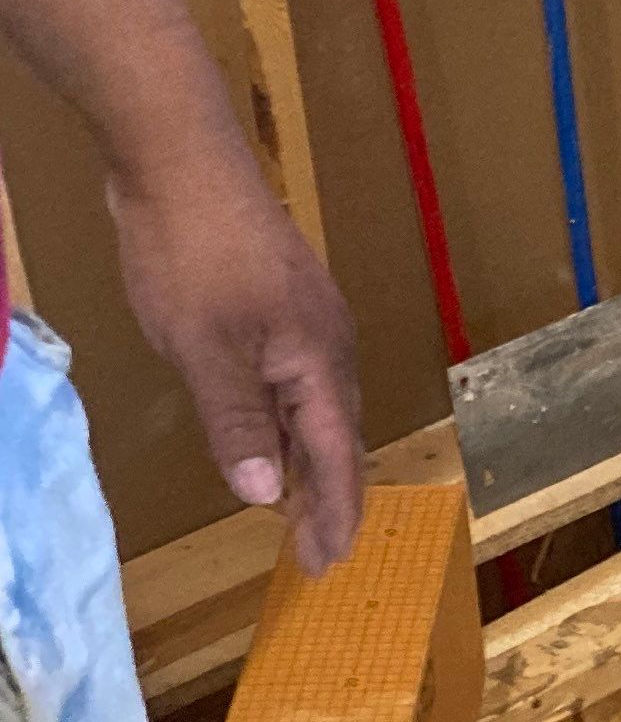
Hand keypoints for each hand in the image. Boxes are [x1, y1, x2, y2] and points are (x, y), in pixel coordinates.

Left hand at [109, 114, 364, 573]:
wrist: (181, 156)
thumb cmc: (192, 252)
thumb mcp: (203, 350)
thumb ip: (236, 423)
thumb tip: (262, 496)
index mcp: (319, 363)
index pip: (336, 459)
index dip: (332, 515)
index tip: (325, 564)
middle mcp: (329, 344)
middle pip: (338, 437)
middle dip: (328, 497)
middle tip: (315, 550)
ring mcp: (307, 318)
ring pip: (317, 407)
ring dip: (307, 460)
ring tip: (292, 507)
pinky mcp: (281, 299)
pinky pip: (296, 379)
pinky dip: (287, 420)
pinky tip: (264, 431)